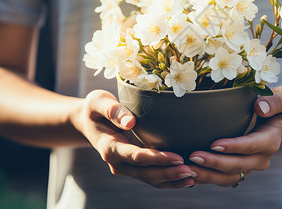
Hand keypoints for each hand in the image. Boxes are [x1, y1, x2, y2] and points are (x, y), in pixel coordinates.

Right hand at [71, 89, 195, 187]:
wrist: (88, 121)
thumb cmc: (95, 108)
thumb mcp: (98, 102)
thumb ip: (112, 111)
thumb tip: (130, 122)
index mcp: (109, 148)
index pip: (136, 157)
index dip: (157, 159)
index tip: (178, 158)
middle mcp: (117, 162)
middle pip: (146, 173)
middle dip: (169, 174)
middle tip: (192, 171)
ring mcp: (126, 166)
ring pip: (150, 179)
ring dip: (171, 180)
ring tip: (193, 176)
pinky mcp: (134, 166)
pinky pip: (152, 176)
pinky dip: (168, 179)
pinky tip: (186, 177)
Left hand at [188, 85, 281, 186]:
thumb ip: (278, 101)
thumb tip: (260, 107)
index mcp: (271, 140)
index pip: (252, 146)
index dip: (234, 147)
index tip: (215, 144)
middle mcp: (261, 157)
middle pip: (238, 165)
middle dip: (215, 163)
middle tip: (194, 157)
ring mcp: (249, 164)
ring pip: (228, 177)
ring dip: (208, 175)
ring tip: (188, 169)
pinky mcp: (238, 166)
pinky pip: (222, 177)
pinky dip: (206, 177)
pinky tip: (188, 174)